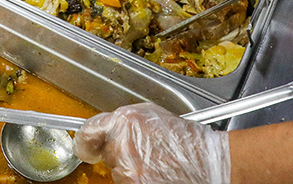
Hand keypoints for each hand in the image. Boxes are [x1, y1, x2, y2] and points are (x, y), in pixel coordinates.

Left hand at [74, 103, 230, 183]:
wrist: (207, 162)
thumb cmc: (184, 138)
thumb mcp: (149, 115)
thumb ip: (121, 121)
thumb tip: (100, 131)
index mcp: (123, 120)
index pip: (86, 133)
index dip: (85, 142)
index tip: (87, 148)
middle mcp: (122, 144)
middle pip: (105, 154)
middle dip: (119, 154)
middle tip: (145, 152)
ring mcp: (128, 169)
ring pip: (117, 172)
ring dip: (130, 169)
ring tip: (156, 163)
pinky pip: (127, 183)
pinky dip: (139, 181)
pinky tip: (157, 174)